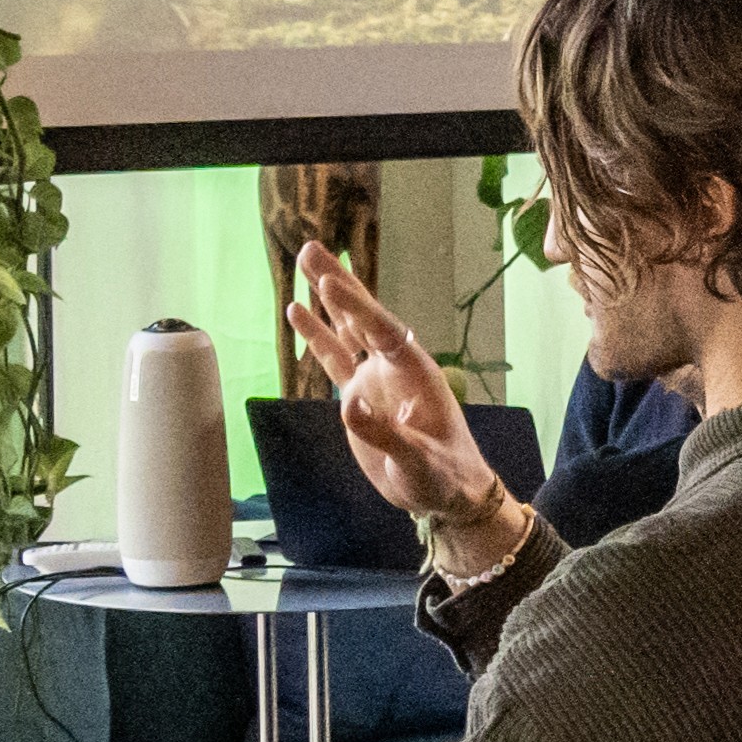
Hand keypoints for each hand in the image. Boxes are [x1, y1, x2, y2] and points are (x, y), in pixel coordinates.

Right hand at [289, 243, 519, 549]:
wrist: (444, 494)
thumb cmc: (443, 476)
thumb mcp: (418, 462)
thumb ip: (386, 435)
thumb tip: (349, 406)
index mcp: (417, 375)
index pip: (383, 333)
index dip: (357, 308)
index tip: (328, 282)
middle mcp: (395, 368)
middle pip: (364, 318)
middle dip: (339, 284)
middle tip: (311, 248)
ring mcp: (376, 378)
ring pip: (347, 330)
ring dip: (326, 298)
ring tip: (304, 260)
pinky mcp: (359, 396)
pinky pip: (334, 358)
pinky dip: (317, 334)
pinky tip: (297, 309)